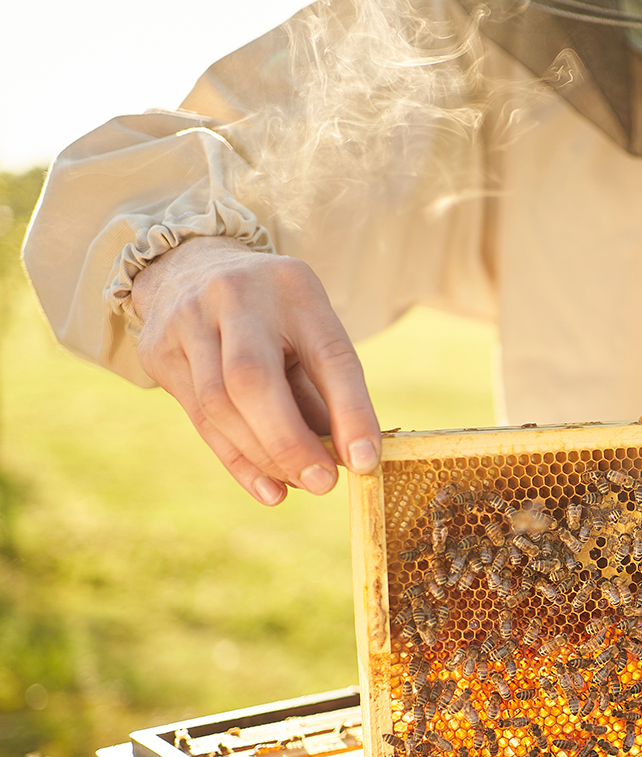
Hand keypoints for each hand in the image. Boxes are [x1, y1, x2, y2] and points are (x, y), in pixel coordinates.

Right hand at [132, 236, 380, 504]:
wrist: (190, 267)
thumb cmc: (273, 315)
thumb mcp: (309, 330)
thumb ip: (325, 390)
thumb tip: (348, 459)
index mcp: (294, 287)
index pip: (328, 355)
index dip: (351, 412)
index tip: (365, 461)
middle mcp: (235, 296)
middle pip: (253, 380)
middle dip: (290, 442)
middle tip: (323, 483)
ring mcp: (188, 320)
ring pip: (219, 404)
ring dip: (264, 456)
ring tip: (299, 483)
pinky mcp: (160, 351)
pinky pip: (200, 419)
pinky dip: (238, 461)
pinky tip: (268, 489)